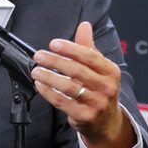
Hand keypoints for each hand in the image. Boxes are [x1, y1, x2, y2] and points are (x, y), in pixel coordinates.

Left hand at [31, 21, 135, 147]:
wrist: (107, 122)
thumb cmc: (100, 90)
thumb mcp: (99, 68)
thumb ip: (88, 47)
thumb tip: (84, 25)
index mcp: (111, 72)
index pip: (89, 56)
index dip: (70, 48)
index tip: (53, 44)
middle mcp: (106, 87)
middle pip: (77, 70)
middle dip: (55, 61)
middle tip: (39, 56)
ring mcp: (96, 103)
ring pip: (68, 87)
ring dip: (49, 76)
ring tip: (36, 70)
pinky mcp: (85, 116)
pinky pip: (62, 102)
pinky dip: (48, 92)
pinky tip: (40, 85)